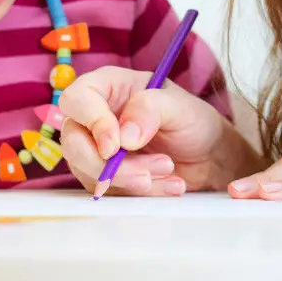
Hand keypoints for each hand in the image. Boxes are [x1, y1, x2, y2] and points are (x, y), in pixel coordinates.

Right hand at [59, 66, 250, 196]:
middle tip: (145, 173)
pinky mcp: (107, 176)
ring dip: (129, 180)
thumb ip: (151, 110)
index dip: (91, 123)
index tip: (116, 146)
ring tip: (169, 170)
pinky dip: (140, 193)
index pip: (77, 100)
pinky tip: (170, 184)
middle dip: (108, 165)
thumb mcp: (180, 107)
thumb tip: (124, 136)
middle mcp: (96, 118)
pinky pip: (109, 190)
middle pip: (73, 143)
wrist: (208, 155)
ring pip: (89, 172)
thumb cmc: (192, 120)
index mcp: (109, 88)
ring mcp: (98, 149)